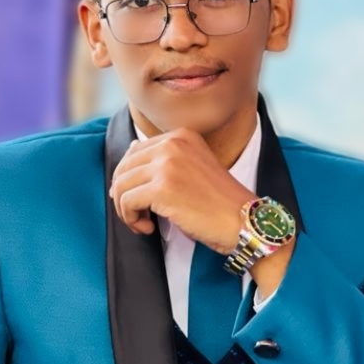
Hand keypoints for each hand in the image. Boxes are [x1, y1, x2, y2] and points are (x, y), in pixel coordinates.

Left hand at [109, 128, 256, 254]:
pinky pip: (126, 202)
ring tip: (143, 223)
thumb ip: (164, 158)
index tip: (138, 199)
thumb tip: (131, 148)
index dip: (129, 179)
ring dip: (126, 210)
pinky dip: (131, 219)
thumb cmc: (220, 203)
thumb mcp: (193, 168)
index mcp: (181, 136)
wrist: (243, 222)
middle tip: (138, 215)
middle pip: (124, 168)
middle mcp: (173, 143)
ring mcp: (167, 164)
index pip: (134, 151)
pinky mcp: (162, 188)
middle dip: (124, 195)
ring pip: (121, 185)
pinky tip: (149, 228)